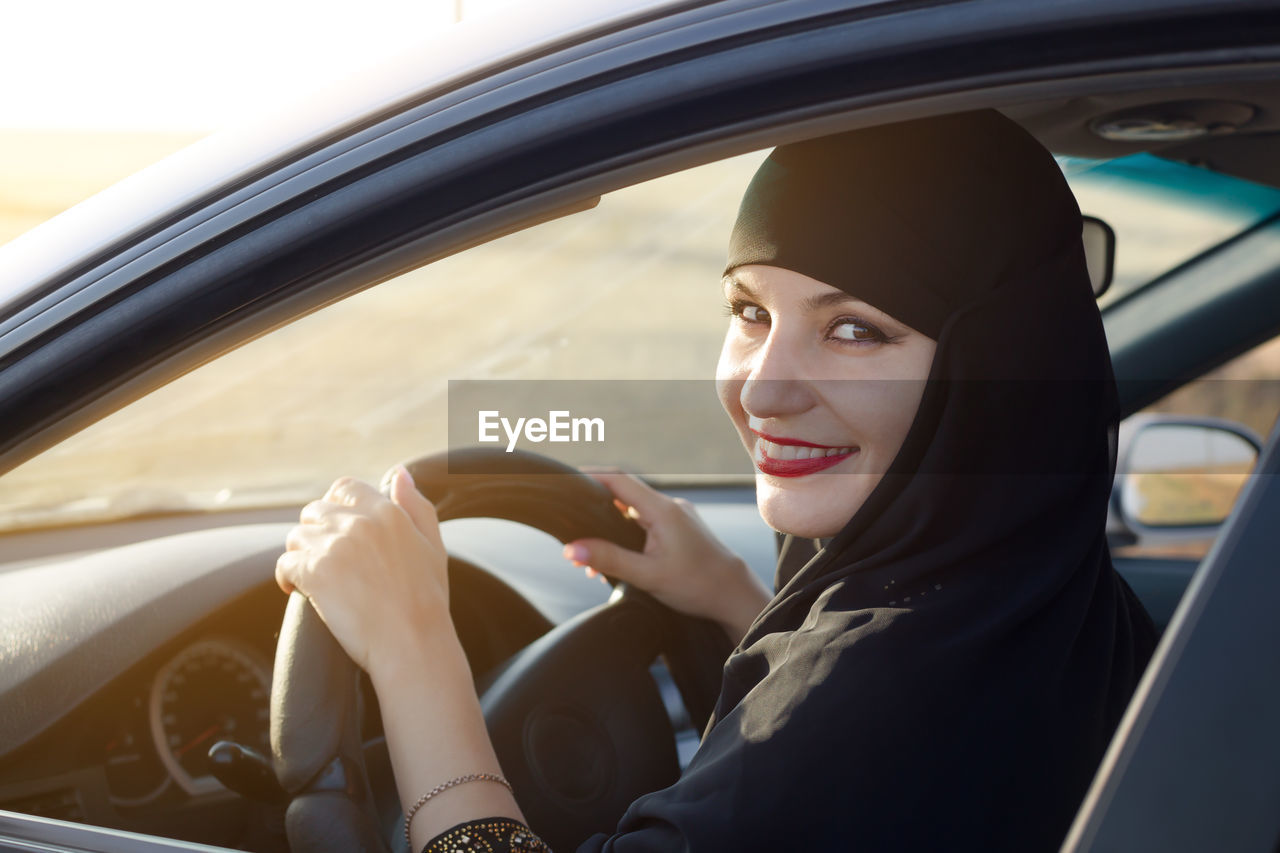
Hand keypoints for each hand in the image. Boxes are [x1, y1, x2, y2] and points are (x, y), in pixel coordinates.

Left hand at [275, 465, 449, 674]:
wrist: (414, 643)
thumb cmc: (427, 600)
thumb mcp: (433, 545)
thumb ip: (416, 505)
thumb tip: (400, 473)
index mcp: (387, 512)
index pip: (345, 488)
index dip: (335, 505)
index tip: (336, 528)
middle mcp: (359, 522)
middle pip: (315, 511)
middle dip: (315, 532)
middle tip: (324, 559)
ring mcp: (334, 546)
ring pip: (296, 537)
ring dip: (301, 555)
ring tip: (312, 577)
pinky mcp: (314, 573)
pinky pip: (285, 565)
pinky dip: (287, 578)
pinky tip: (298, 591)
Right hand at [564, 472, 771, 643]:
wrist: (733, 594)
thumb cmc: (697, 585)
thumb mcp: (647, 575)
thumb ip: (608, 559)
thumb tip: (571, 550)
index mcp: (662, 510)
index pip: (618, 480)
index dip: (590, 476)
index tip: (565, 481)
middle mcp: (670, 506)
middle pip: (623, 494)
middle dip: (595, 507)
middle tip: (571, 525)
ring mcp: (676, 516)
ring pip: (634, 511)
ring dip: (611, 525)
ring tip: (590, 553)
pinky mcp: (679, 528)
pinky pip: (646, 522)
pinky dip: (627, 533)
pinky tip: (616, 557)